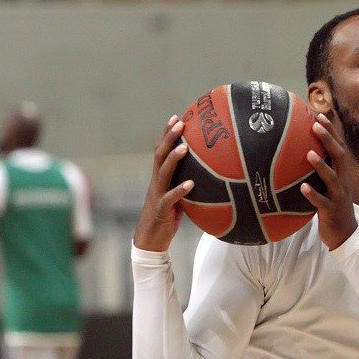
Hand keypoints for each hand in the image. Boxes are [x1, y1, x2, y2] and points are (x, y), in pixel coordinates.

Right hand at [133, 115, 193, 251]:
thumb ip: (188, 185)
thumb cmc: (167, 217)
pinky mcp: (161, 210)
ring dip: (173, 158)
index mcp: (160, 178)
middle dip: (169, 137)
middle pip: (160, 155)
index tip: (177, 117)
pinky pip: (170, 198)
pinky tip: (191, 184)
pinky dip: (180, 190)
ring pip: (163, 172)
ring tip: (185, 147)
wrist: (150, 241)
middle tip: (180, 122)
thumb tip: (209, 176)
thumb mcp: (178, 197)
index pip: (161, 151)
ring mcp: (158, 195)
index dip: (167, 134)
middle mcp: (157, 182)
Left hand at [300, 114, 357, 250]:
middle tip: (315, 125)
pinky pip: (322, 202)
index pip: (338, 147)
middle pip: (339, 157)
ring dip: (321, 166)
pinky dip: (313, 195)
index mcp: (342, 174)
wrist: (345, 234)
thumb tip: (302, 151)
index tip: (319, 115)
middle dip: (328, 140)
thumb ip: (321, 170)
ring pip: (333, 178)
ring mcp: (339, 196)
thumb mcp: (329, 185)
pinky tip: (303, 188)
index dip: (331, 131)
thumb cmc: (333, 206)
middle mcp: (343, 182)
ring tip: (309, 154)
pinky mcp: (332, 211)